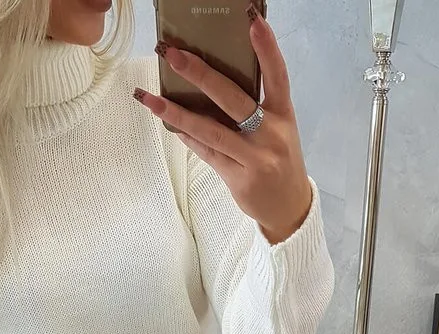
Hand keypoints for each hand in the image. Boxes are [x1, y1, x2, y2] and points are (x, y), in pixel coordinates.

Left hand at [135, 9, 312, 244]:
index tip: (252, 21)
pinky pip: (207, 152)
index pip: (277, 76)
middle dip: (201, 75)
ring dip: (177, 112)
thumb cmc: (279, 160)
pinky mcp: (239, 178)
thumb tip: (213, 80)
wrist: (289, 208)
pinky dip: (186, 136)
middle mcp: (271, 135)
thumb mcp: (278, 130)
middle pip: (233, 99)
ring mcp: (255, 158)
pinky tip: (168, 122)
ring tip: (150, 97)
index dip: (267, 48)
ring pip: (211, 130)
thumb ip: (256, 107)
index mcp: (284, 115)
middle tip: (174, 55)